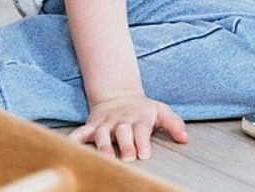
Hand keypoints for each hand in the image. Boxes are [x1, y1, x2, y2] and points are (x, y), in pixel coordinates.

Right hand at [68, 92, 187, 160]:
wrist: (118, 95)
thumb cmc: (142, 109)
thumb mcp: (161, 110)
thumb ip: (173, 123)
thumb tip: (185, 138)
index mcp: (139, 118)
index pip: (142, 130)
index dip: (143, 141)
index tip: (145, 154)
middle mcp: (121, 121)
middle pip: (123, 132)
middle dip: (125, 145)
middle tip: (128, 158)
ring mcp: (105, 123)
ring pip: (102, 134)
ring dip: (103, 146)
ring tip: (106, 158)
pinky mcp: (91, 126)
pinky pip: (81, 132)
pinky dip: (74, 139)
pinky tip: (70, 148)